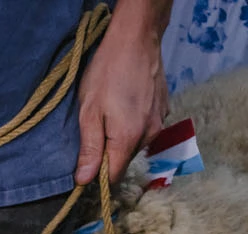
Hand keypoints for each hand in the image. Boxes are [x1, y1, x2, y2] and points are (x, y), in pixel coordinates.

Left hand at [74, 8, 170, 185]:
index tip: (86, 166)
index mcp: (129, 139)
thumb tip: (84, 181)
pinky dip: (134, 122)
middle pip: (124, 160)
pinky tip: (126, 101)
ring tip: (112, 110)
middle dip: (109, 153)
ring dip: (122, 136)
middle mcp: (149, 136)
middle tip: (96, 125)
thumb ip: (89, 149)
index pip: (114, 177)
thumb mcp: (89, 111)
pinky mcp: (164, 110)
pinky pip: (145, 128)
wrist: (137, 38)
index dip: (98, 177)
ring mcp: (159, 122)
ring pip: (135, 144)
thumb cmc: (108, 71)